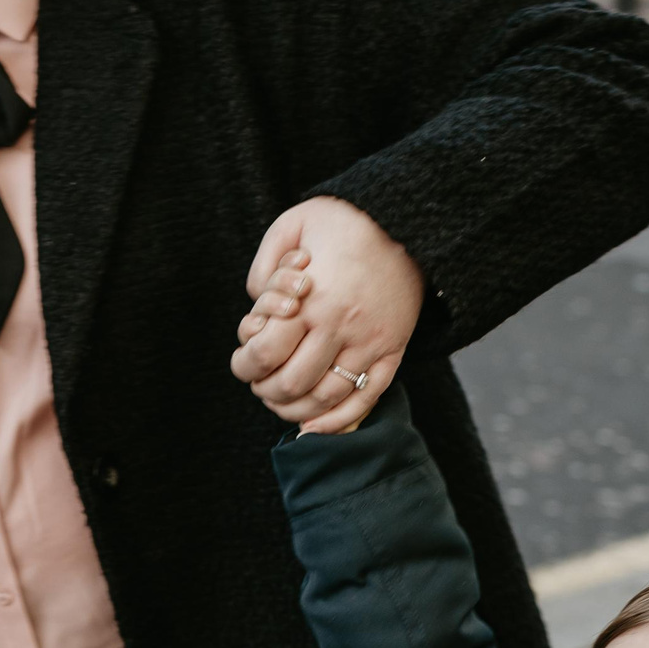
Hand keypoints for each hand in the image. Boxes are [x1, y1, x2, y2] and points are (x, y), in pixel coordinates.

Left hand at [231, 197, 422, 433]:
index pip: (264, 354)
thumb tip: (256, 311)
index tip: (241, 362)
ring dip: (295, 409)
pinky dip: (337, 421)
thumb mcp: (292, 225)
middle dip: (265, 391)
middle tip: (259, 383)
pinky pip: (365, 399)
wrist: (407, 222)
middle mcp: (339, 327)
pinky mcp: (392, 351)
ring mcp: (369, 343)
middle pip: (290, 383)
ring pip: (325, 398)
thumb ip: (264, 267)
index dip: (244, 365)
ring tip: (281, 402)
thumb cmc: (344, 221)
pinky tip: (315, 426)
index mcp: (310, 299)